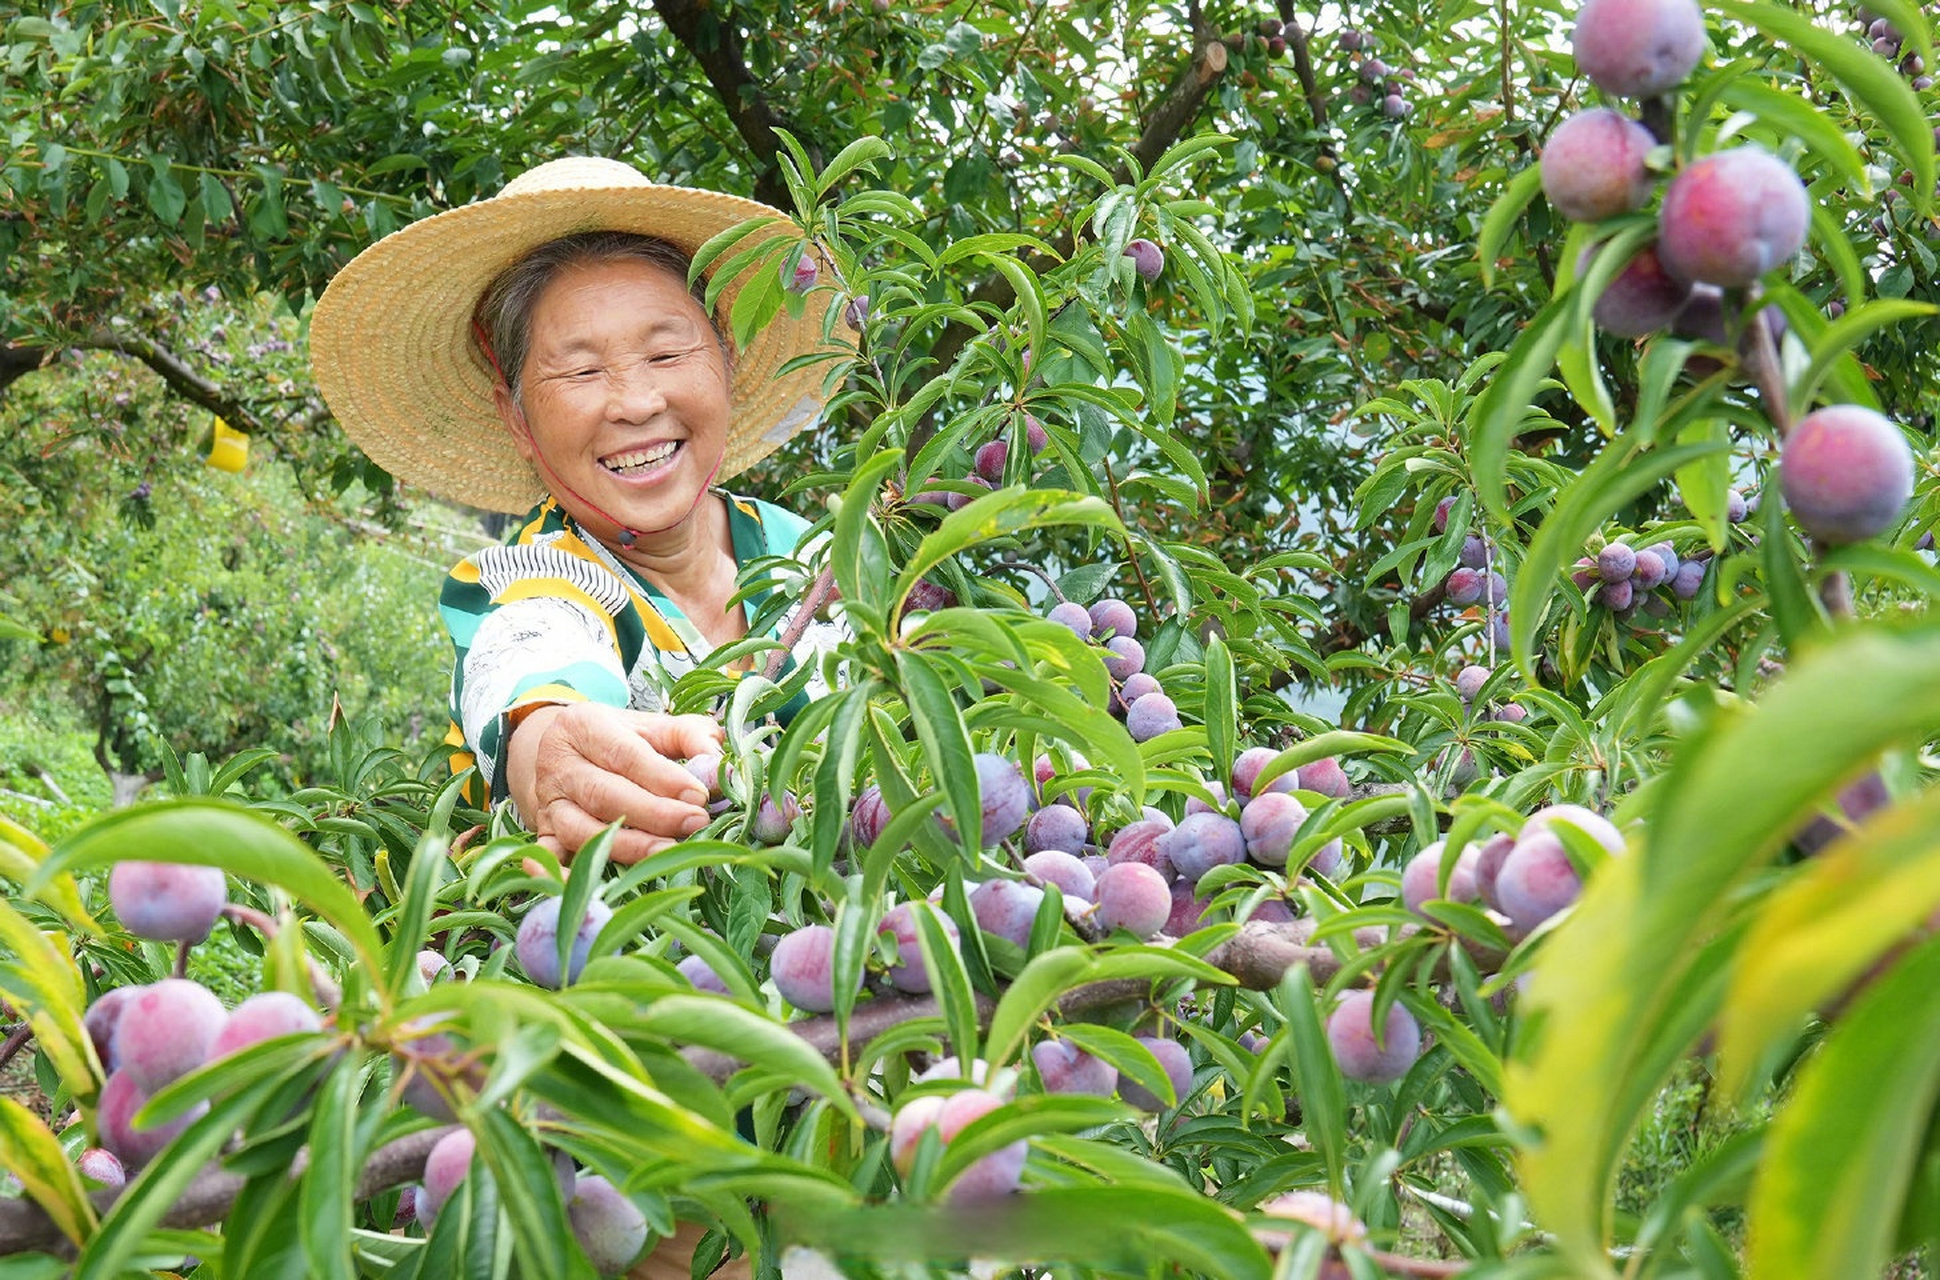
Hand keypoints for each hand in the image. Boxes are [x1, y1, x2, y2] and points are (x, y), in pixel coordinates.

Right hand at [503, 703, 723, 863]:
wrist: (567, 752)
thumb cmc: (622, 740)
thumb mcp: (654, 727)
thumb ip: (691, 737)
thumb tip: (720, 763)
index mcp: (586, 726)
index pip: (625, 754)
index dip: (663, 778)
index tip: (699, 796)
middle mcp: (560, 764)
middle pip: (603, 794)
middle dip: (652, 814)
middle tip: (696, 823)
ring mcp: (549, 801)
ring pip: (581, 829)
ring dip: (626, 846)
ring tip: (669, 852)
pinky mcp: (544, 832)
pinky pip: (548, 855)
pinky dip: (557, 874)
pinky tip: (577, 888)